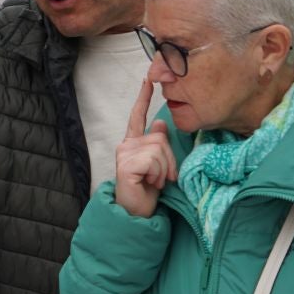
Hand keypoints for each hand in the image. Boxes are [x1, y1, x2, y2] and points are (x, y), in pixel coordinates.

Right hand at [112, 76, 174, 217]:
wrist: (136, 213)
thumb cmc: (147, 190)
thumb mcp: (158, 165)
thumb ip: (158, 144)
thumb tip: (160, 123)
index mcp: (133, 143)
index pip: (137, 116)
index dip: (142, 97)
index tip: (147, 80)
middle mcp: (126, 145)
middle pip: (159, 138)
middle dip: (169, 159)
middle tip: (164, 177)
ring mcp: (124, 154)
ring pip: (158, 149)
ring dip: (164, 169)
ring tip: (155, 181)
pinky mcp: (126, 165)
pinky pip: (153, 160)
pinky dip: (158, 174)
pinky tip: (149, 183)